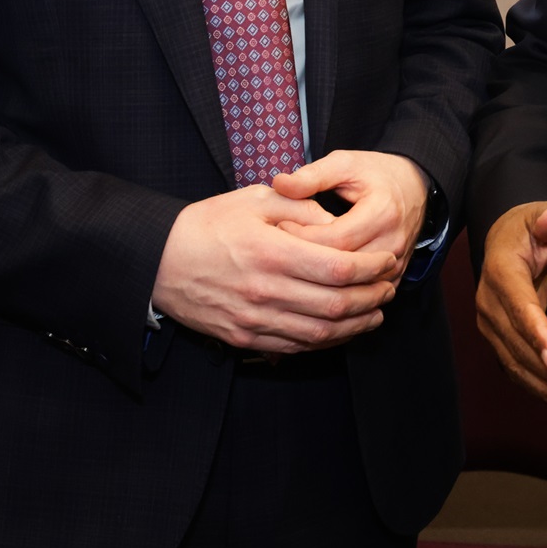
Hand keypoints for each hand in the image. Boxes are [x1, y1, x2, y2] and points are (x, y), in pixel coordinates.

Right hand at [151, 186, 399, 353]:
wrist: (156, 262)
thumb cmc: (206, 225)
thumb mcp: (254, 200)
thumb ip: (301, 207)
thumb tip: (337, 224)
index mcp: (270, 252)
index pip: (337, 267)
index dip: (371, 268)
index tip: (387, 261)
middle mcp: (265, 291)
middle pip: (335, 305)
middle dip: (371, 297)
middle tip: (390, 287)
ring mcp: (254, 320)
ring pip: (319, 333)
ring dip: (356, 325)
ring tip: (377, 311)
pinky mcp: (244, 338)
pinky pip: (295, 347)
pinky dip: (326, 341)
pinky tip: (342, 329)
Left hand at [271, 150, 429, 276]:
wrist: (414, 187)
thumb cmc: (376, 174)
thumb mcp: (345, 164)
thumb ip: (313, 176)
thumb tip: (280, 184)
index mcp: (382, 213)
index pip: (335, 239)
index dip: (303, 236)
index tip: (281, 226)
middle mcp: (393, 243)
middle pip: (342, 267)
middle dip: (308, 260)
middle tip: (280, 248)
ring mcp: (396, 263)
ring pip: (351, 286)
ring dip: (321, 278)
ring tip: (295, 262)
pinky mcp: (394, 277)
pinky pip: (362, 294)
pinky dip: (338, 289)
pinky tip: (316, 277)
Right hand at [476, 200, 546, 419]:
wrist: (509, 240)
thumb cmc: (533, 229)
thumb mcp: (546, 216)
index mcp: (501, 272)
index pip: (519, 307)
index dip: (536, 335)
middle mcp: (489, 302)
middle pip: (516, 343)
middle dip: (545, 371)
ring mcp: (491, 324)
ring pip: (514, 362)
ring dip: (543, 388)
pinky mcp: (499, 339)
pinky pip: (516, 367)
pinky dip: (538, 388)